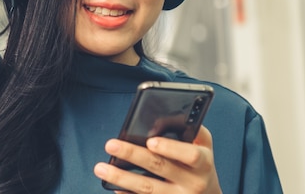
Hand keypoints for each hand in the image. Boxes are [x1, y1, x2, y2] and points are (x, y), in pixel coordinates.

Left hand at [94, 126, 221, 193]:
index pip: (190, 155)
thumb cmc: (200, 164)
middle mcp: (193, 183)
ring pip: (147, 188)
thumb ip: (191, 130)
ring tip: (100, 168)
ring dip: (122, 177)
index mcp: (204, 163)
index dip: (171, 148)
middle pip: (160, 168)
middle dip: (133, 155)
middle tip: (111, 144)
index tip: (150, 141)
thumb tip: (163, 118)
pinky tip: (113, 186)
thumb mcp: (204, 146)